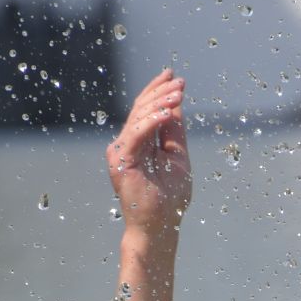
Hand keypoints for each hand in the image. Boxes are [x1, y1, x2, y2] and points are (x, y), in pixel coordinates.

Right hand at [105, 70, 191, 235]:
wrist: (160, 225)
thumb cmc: (170, 197)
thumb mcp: (177, 157)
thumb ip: (174, 131)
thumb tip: (175, 104)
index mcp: (140, 142)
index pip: (146, 110)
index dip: (158, 90)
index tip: (174, 76)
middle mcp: (127, 143)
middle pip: (141, 109)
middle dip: (161, 92)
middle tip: (179, 82)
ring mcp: (121, 151)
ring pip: (138, 118)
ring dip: (159, 103)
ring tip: (178, 94)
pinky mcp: (121, 161)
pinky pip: (136, 135)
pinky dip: (151, 122)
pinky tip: (167, 112)